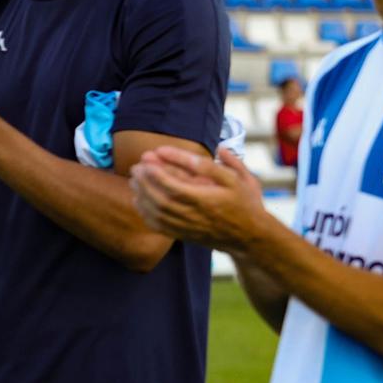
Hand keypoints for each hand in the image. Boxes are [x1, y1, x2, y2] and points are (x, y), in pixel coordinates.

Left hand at [130, 145, 270, 254]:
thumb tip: (218, 146)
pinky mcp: (183, 234)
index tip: (154, 153)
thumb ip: (229, 164)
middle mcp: (195, 215)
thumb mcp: (242, 181)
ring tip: (134, 179)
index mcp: (209, 200)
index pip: (177, 185)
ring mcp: (187, 226)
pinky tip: (138, 199)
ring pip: (157, 212)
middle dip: (146, 182)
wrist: (249, 236)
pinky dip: (145, 212)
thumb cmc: (246, 204)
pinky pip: (158, 226)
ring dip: (142, 194)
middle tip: (137, 166)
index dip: (161, 171)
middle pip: (162, 199)